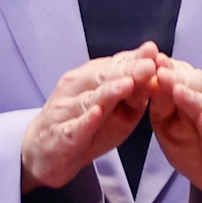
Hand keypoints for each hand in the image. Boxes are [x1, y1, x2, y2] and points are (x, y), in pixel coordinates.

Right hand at [23, 47, 162, 190]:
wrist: (46, 152)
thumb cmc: (85, 125)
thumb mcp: (114, 109)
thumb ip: (133, 93)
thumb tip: (156, 73)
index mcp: (88, 79)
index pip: (112, 65)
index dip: (132, 59)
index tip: (153, 51)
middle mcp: (74, 90)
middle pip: (102, 78)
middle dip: (126, 71)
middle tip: (148, 65)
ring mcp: (64, 112)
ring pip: (88, 100)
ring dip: (108, 92)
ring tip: (128, 85)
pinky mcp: (59, 137)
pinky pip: (73, 128)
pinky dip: (85, 121)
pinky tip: (97, 114)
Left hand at [145, 56, 201, 202]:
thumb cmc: (201, 153)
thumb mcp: (172, 130)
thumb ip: (162, 108)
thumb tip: (151, 81)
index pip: (190, 76)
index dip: (172, 68)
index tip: (151, 59)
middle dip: (181, 79)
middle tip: (161, 72)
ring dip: (197, 100)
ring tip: (178, 92)